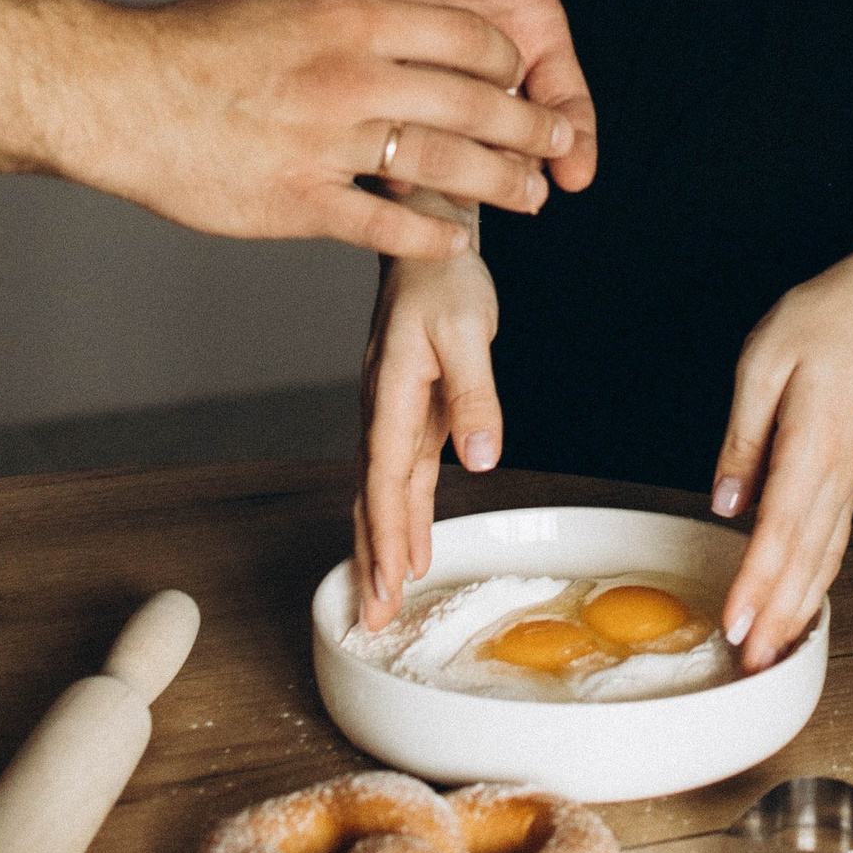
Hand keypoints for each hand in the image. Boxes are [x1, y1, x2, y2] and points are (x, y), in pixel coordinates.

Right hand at [55, 0, 565, 254]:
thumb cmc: (193, 47)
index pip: (462, 36)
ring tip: (532, 196)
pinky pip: (384, 225)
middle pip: (469, 103)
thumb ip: (349, 29)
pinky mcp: (298, 201)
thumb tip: (404, 44)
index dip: (506, 61)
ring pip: (441, 166)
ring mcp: (325, 143)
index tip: (524, 79)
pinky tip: (457, 238)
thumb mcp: (284, 12)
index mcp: (348, 19)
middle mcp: (348, 78)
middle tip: (559, 143)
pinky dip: (428, 234)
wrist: (116, 90)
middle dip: (526, 127)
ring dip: (498, 183)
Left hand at [286, 0, 652, 191]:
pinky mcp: (377, 85)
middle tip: (526, 201)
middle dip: (523, 173)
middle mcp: (483, 68)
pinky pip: (390, 136)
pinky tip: (392, 184)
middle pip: (515, 137)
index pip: (563, 97)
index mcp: (526, 31)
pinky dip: (392, 162)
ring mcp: (428, 81)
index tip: (576, 172)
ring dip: (463, 177)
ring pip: (455, 147)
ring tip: (464, 201)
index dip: (575, 137)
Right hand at [357, 240, 500, 621]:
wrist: (426, 235)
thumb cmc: (444, 277)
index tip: (389, 583)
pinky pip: (400, 475)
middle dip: (372, 559)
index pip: (385, 479)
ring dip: (382, 545)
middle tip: (372, 617)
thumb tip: (480, 458)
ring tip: (382, 597)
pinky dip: (400, 515)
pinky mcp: (412, 411)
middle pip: (372, 498)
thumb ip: (475, 396)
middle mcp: (383, 411)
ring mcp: (394, 414)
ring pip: (382, 492)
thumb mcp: (469, 330)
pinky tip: (408, 546)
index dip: (385, 536)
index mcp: (392, 394)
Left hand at [709, 258, 852, 672]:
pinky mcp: (851, 479)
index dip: (757, 584)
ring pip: (825, 560)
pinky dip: (817, 582)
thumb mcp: (761, 364)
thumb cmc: (820, 325)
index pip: (780, 532)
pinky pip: (834, 542)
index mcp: (813, 448)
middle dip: (778, 618)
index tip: (737, 624)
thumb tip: (726, 501)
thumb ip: (742, 438)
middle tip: (751, 666)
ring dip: (799, 610)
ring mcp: (851, 481)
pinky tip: (801, 604)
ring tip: (774, 652)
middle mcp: (838, 475)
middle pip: (806, 562)